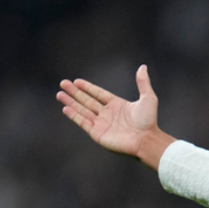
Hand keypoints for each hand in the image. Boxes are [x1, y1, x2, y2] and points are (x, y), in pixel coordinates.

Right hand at [57, 65, 173, 169]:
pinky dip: (74, 115)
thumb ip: (143, 82)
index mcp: (118, 105)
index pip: (98, 94)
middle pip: (87, 101)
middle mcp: (108, 114)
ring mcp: (102, 124)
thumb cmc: (149, 121)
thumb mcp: (148, 98)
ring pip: (82, 110)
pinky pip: (83, 122)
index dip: (87, 87)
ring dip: (71, 102)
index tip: (76, 81)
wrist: (146, 140)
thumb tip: (143, 67)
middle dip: (75, 92)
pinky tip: (65, 107)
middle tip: (63, 83)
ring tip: (59, 94)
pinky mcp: (97, 133)